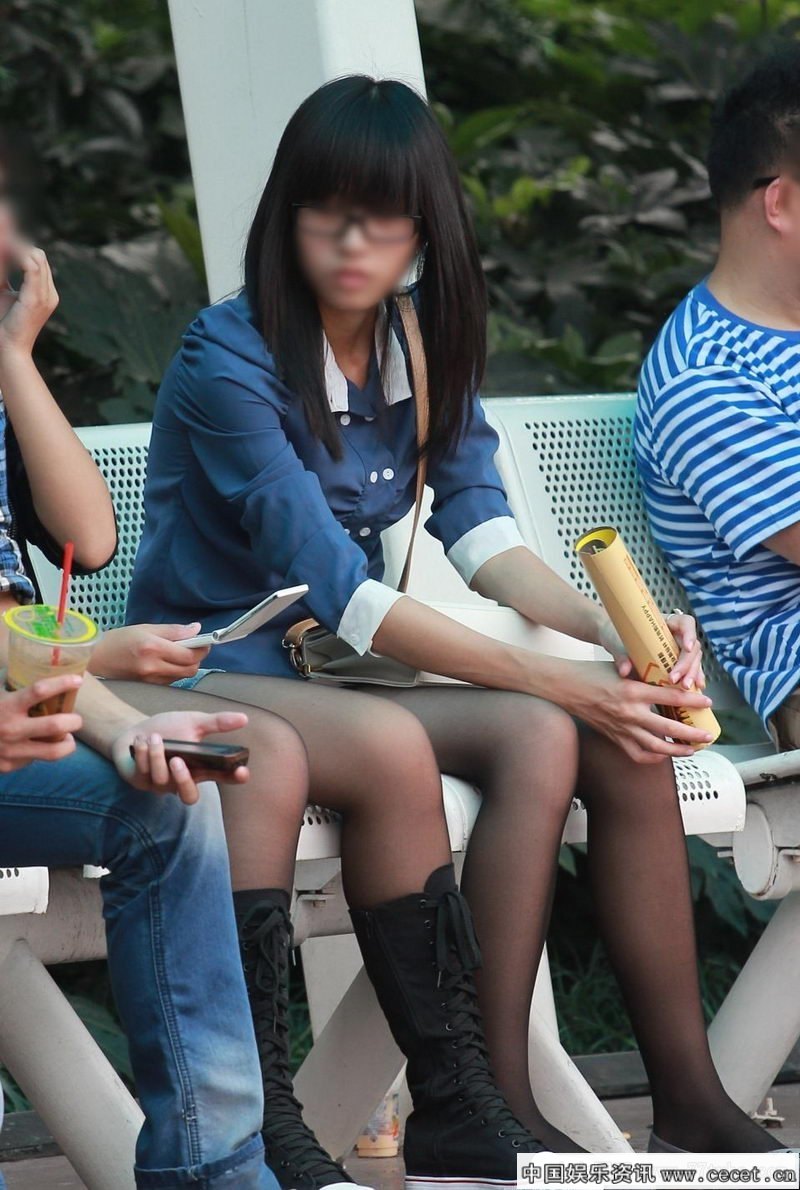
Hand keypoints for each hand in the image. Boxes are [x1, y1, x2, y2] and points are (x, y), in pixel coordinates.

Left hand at [0, 235, 57, 356]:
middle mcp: (49, 294)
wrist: (7, 349)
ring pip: (36, 257)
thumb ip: (4, 274)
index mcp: (44, 294)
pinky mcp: (37, 299)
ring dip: (16, 248)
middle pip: (39, 256)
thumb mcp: (3, 293)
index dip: (20, 249)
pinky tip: (4, 254)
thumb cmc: (3, 324)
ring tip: (1, 248)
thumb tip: (3, 251)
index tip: (2, 243)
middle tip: (0, 244)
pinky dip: (17, 256)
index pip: (37, 262)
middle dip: (18, 245)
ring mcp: (46, 296)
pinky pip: (31, 267)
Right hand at [0, 674, 82, 771]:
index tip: (77, 680)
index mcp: (7, 706)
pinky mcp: (9, 766)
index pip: (39, 691)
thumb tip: (33, 665)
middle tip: (77, 719)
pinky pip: (35, 760)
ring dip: (67, 743)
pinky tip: (42, 746)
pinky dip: (43, 752)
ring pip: (54, 751)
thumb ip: (9, 684)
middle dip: (74, 721)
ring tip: (68, 737)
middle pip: (56, 725)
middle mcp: (11, 729)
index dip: (62, 683)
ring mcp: (11, 751)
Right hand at [90, 623, 210, 683]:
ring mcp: (151, 680)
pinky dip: (175, 672)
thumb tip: (197, 629)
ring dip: (187, 666)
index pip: (190, 654)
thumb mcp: (145, 628)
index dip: (202, 648)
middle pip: (191, 669)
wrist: (95, 660)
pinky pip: (171, 681)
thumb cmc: (118, 640)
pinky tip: (166, 663)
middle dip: (197, 658)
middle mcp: (153, 667)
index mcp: (153, 648)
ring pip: (182, 676)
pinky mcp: (149, 688)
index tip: (205, 642)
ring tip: (178, 654)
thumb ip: (173, 630)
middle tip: (193, 647)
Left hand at [111, 710, 249, 804]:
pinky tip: (141, 740)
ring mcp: (159, 784)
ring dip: (157, 756)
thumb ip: (217, 722)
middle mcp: (181, 781)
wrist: (136, 731)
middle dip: (183, 780)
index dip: (234, 779)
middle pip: (189, 797)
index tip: (242, 771)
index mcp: (200, 768)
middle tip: (178, 760)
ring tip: (155, 737)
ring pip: (161, 781)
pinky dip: (143, 754)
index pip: (222, 778)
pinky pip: (142, 774)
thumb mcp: (193, 722)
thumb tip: (244, 718)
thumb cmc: (168, 730)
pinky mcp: (140, 782)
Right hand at [559, 658, 714, 764]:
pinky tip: (664, 754)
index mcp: (633, 690)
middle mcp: (629, 712)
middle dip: (692, 734)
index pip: (671, 696)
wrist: (566, 688)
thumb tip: (669, 679)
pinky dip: (654, 757)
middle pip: (668, 727)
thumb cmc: (593, 673)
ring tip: (691, 750)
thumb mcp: (621, 668)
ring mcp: (621, 728)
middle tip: (707, 736)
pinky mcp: (614, 737)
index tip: (707, 702)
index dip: (692, 700)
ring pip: (655, 747)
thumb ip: (644, 676)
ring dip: (677, 750)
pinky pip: (638, 753)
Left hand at [597, 611, 704, 689]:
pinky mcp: (676, 661)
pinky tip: (694, 688)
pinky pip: (690, 669)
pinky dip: (693, 678)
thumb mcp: (618, 643)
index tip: (687, 648)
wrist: (612, 639)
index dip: (690, 634)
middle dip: (688, 664)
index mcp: (665, 622)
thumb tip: (624, 670)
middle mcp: (675, 634)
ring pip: (694, 660)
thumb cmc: (617, 635)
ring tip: (684, 687)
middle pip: (692, 646)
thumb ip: (622, 655)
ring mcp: (678, 648)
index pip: (686, 622)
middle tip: (677, 680)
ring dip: (692, 674)